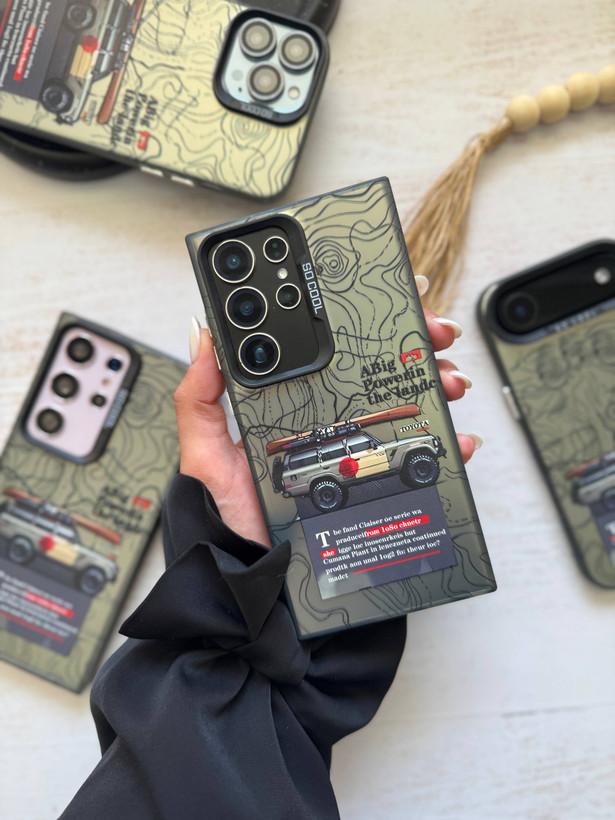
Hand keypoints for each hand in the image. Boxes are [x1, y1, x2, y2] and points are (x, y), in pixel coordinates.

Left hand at [174, 276, 482, 546]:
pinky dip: (447, 446)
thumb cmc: (231, 520)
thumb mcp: (207, 457)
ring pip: (406, 408)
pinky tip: (458, 438)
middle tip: (436, 334)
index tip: (397, 294)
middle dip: (416, 345)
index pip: (332, 354)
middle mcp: (328, 426)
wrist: (257, 582)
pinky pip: (419, 462)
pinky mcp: (377, 489)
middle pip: (379, 373)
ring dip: (437, 385)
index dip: (365, 322)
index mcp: (293, 409)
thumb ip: (201, 401)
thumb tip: (203, 336)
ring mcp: (356, 457)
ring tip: (449, 380)